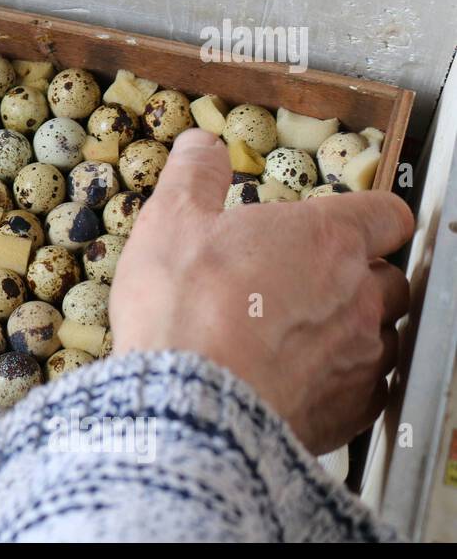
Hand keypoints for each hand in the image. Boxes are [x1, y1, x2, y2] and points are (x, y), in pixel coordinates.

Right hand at [110, 128, 412, 453]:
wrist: (188, 400)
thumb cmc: (185, 308)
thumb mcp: (171, 221)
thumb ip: (195, 175)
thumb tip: (201, 146)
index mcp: (326, 238)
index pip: (386, 215)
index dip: (368, 218)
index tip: (346, 224)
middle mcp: (360, 295)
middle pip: (388, 277)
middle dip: (355, 278)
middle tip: (302, 284)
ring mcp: (362, 356)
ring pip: (380, 336)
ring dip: (348, 332)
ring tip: (294, 338)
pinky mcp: (352, 411)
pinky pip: (365, 391)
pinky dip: (338, 384)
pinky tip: (294, 381)